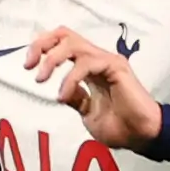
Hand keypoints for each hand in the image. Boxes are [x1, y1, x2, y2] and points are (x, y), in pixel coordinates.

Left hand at [25, 28, 163, 149]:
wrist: (141, 136)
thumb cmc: (120, 127)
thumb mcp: (87, 112)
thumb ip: (76, 97)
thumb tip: (61, 91)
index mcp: (89, 67)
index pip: (62, 43)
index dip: (41, 48)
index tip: (28, 66)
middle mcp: (97, 59)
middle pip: (64, 34)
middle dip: (41, 45)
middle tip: (29, 65)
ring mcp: (107, 61)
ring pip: (73, 44)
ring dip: (52, 60)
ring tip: (41, 80)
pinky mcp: (116, 66)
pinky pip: (86, 63)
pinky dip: (69, 78)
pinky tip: (63, 95)